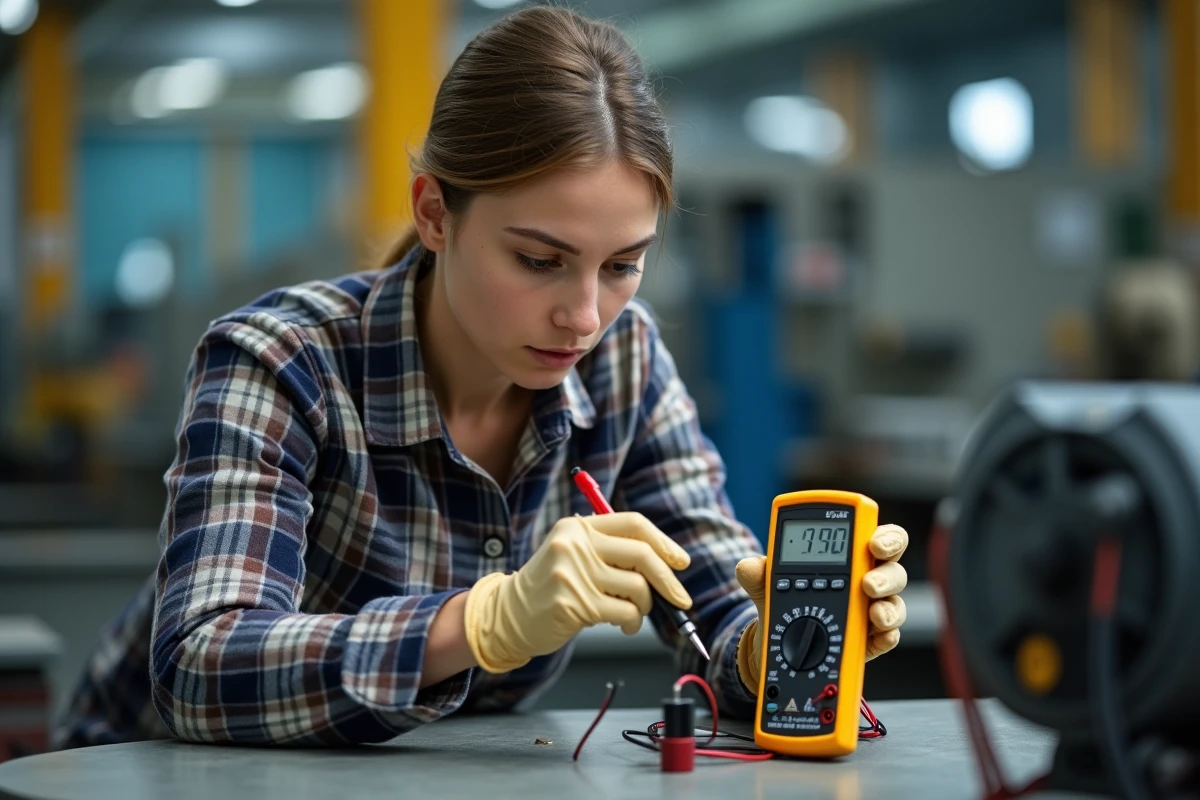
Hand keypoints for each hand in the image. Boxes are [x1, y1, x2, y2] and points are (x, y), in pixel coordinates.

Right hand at [464, 512, 691, 672]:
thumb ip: (612, 553)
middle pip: (642, 554)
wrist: (508, 615)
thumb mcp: (575, 556)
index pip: (634, 523)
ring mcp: (572, 574)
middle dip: (668, 580)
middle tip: (680, 598)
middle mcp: (575, 545)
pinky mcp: (573, 604)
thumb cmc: (552, 587)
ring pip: (637, 587)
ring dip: (646, 606)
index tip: (681, 561)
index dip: (664, 542)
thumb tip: (667, 565)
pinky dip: (633, 622)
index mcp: (579, 527)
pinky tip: (623, 626)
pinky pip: (625, 612)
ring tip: (634, 614)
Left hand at [734, 524, 908, 692]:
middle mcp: (866, 581)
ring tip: (873, 615)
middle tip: (867, 584)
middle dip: (886, 576)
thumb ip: (758, 573)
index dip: (886, 537)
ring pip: (893, 605)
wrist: (776, 644)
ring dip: (887, 609)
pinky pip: (886, 638)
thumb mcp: (767, 584)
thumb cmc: (785, 600)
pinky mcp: (868, 641)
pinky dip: (886, 637)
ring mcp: (869, 611)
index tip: (874, 543)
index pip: (879, 538)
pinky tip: (879, 636)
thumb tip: (748, 566)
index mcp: (848, 556)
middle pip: (893, 572)